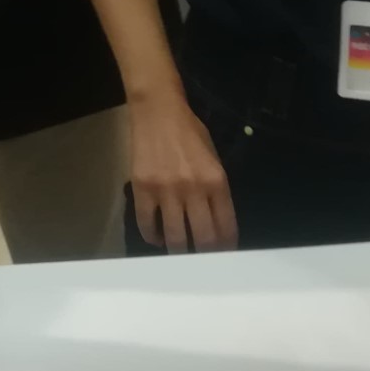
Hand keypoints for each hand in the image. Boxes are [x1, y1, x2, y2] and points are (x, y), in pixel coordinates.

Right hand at [128, 93, 237, 251]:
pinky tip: (157, 238)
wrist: (157, 110)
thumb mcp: (214, 158)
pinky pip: (147, 225)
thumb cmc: (190, 132)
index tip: (224, 256)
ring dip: (179, 251)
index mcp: (217, 181)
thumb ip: (217, 190)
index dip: (227, 248)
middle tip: (203, 261)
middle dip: (205, 256)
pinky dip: (153, 237)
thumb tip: (218, 223)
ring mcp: (166, 190)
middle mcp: (194, 189)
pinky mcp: (142, 188)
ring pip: (175, 238)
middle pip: (204, 240)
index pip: (226, 228)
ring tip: (180, 253)